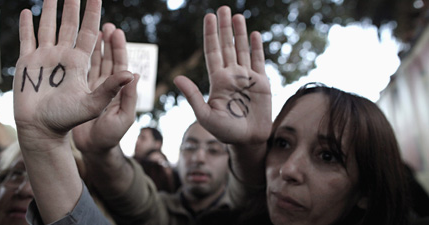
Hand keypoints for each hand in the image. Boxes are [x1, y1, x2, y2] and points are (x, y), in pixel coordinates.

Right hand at [13, 0, 133, 142]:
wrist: (41, 131)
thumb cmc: (69, 121)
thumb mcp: (95, 106)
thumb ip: (111, 89)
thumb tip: (132, 73)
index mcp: (81, 64)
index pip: (91, 34)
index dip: (94, 17)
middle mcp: (64, 58)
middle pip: (71, 26)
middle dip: (73, 7)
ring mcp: (45, 59)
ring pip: (48, 28)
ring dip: (49, 11)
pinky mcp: (26, 64)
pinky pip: (27, 40)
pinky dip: (26, 27)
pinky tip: (26, 13)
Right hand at [72, 23, 138, 153]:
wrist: (90, 149)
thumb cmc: (109, 137)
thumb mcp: (123, 117)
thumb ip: (130, 97)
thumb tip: (134, 74)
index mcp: (118, 89)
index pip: (120, 64)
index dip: (118, 47)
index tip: (116, 31)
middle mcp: (105, 85)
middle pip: (106, 57)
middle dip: (105, 40)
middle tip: (103, 22)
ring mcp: (89, 87)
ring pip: (91, 60)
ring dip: (91, 45)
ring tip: (89, 28)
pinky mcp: (75, 91)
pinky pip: (76, 70)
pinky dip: (76, 57)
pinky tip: (71, 45)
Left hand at [174, 6, 271, 145]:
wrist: (247, 141)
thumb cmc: (224, 132)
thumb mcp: (205, 115)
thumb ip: (192, 96)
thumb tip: (176, 77)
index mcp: (217, 80)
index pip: (212, 52)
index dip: (210, 34)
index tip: (208, 17)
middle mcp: (231, 75)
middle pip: (226, 46)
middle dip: (224, 28)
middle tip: (222, 8)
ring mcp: (247, 78)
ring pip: (242, 50)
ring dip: (239, 33)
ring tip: (236, 16)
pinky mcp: (261, 83)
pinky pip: (258, 61)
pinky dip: (256, 48)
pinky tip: (254, 34)